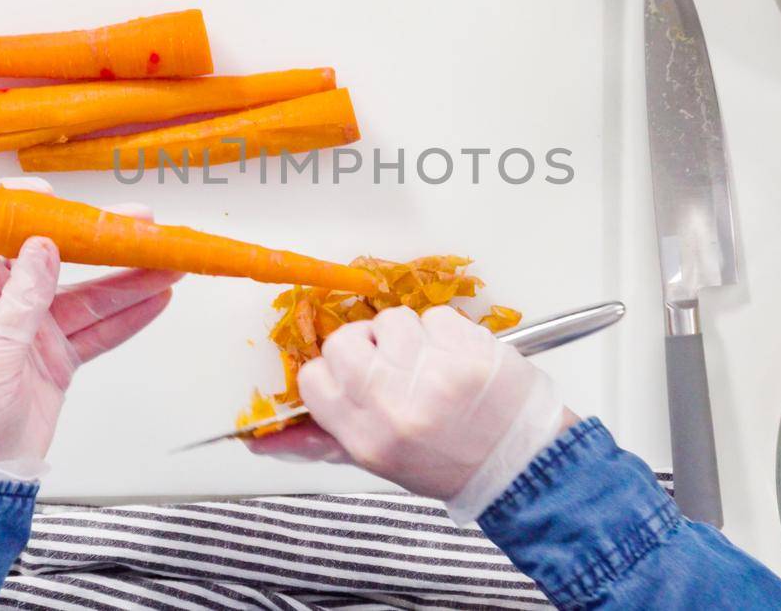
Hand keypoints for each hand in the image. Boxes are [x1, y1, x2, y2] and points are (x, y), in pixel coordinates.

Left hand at [0, 177, 181, 477]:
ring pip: (90, 294)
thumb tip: (42, 244)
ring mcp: (38, 330)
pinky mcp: (60, 359)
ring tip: (166, 263)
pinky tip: (156, 299)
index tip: (46, 195)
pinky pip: (101, 330)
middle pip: (55, 256)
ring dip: (129, 278)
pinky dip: (131, 316)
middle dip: (96, 238)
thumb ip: (22, 294)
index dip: (5, 202)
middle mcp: (8, 303)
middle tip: (136, 224)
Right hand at [249, 305, 574, 522]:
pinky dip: (443, 331)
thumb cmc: (447, 464)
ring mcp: (433, 372)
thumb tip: (260, 440)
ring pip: (390, 319)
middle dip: (365, 346)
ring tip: (430, 366)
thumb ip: (321, 441)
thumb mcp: (379, 462)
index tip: (355, 379)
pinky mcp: (468, 348)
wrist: (520, 463)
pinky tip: (454, 359)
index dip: (333, 373)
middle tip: (393, 368)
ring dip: (407, 336)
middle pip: (344, 339)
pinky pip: (433, 316)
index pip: (315, 378)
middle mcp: (394, 404)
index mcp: (367, 436)